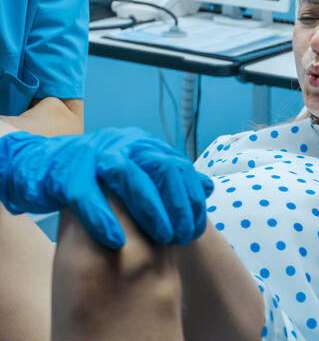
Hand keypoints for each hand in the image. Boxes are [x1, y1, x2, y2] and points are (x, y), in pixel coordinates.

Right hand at [0, 128, 212, 248]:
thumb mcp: (139, 173)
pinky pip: (88, 195)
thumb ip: (171, 181)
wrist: (44, 166)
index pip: (180, 168)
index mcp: (144, 145)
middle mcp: (124, 144)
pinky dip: (104, 219)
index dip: (192, 200)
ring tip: (163, 238)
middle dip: (178, 204)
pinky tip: (117, 242)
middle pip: (163, 168)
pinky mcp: (67, 173)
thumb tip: (207, 188)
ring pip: (130, 176)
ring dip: (151, 209)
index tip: (194, 231)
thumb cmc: (99, 176)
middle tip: (181, 236)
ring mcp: (95, 155)